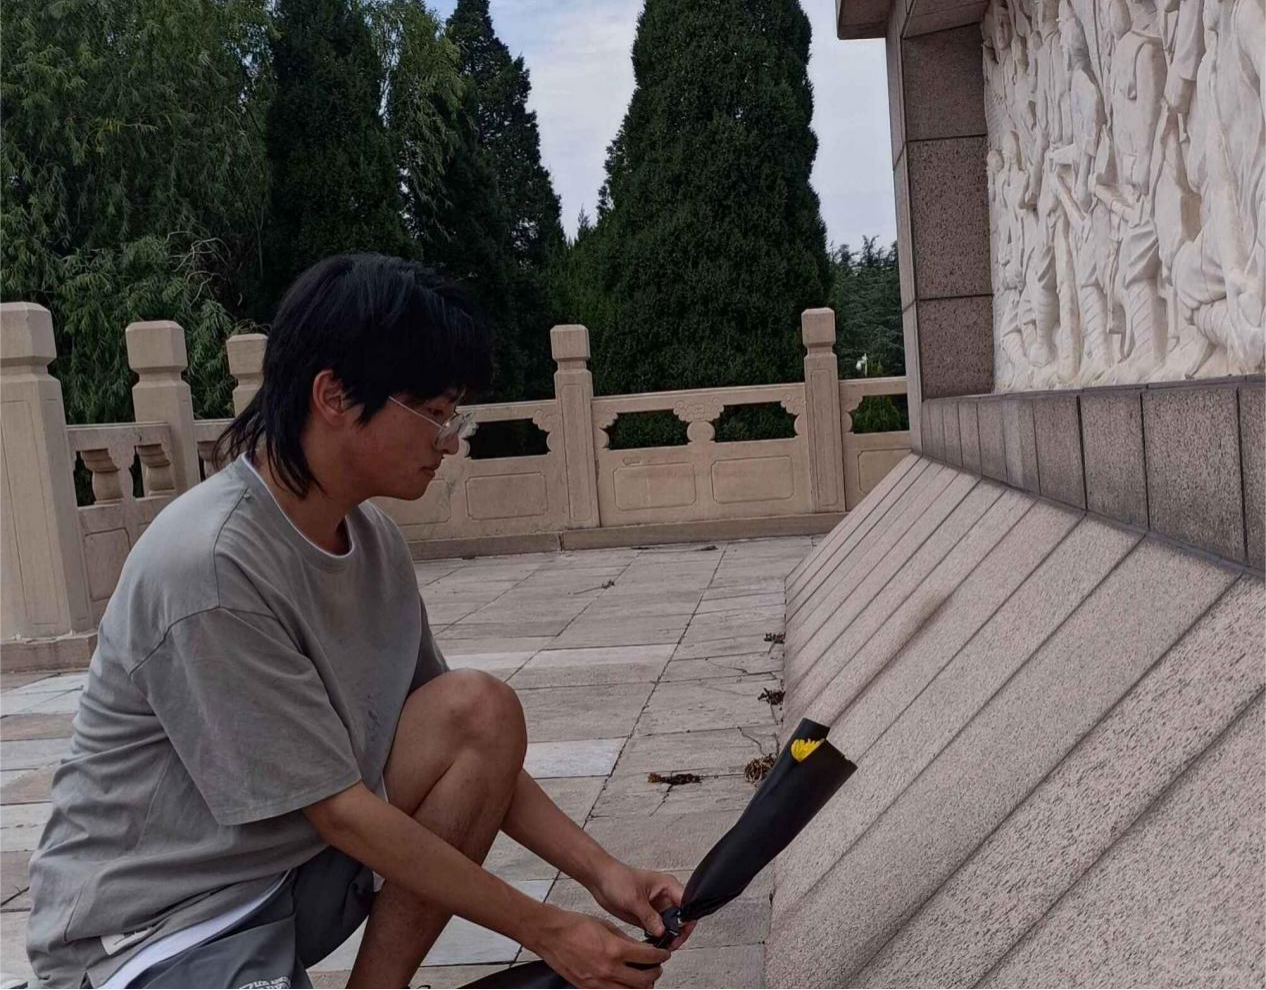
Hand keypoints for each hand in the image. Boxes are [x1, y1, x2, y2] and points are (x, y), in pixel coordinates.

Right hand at [526, 904, 670, 989]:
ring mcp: (597, 982)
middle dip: (655, 973)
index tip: (663, 955)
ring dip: (641, 986)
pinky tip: (624, 982)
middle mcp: (608, 970)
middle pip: (643, 981)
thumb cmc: (573, 926)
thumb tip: (640, 947)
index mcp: (614, 950)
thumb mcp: (606, 926)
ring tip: (643, 977)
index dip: (660, 957)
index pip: (647, 958)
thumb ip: (625, 939)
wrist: (551, 934)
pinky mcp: (587, 988)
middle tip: (657, 967)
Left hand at [590, 861, 696, 949]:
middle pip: (681, 918)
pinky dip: (657, 938)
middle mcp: (665, 897)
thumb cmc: (617, 879)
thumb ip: (649, 916)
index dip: (687, 920)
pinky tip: (652, 944)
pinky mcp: (647, 916)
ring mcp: (656, 908)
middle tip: (670, 944)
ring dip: (668, 937)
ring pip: (670, 926)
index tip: (680, 934)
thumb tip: (662, 932)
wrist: (600, 879)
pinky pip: (658, 930)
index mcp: (668, 886)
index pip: (687, 904)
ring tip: (661, 946)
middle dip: (678, 932)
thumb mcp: (634, 899)